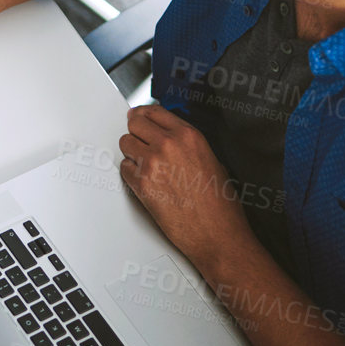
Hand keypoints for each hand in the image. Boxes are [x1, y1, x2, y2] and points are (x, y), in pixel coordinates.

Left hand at [118, 104, 251, 262]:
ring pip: (125, 143)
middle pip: (134, 122)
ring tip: (145, 164)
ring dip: (132, 152)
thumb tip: (170, 137)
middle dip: (136, 130)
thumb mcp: (213, 161)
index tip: (140, 116)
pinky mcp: (141, 184)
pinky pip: (124, 168)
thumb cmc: (220, 205)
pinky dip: (131, 173)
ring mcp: (152, 163)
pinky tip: (145, 180)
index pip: (154, 111)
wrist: (217, 234)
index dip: (145, 114)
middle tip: (139, 138)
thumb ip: (188, 144)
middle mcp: (168, 145)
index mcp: (189, 136)